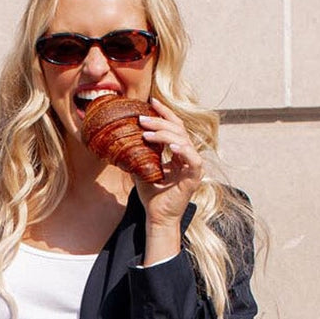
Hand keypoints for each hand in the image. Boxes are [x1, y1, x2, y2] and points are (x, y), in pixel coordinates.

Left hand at [134, 99, 203, 240]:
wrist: (157, 217)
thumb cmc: (151, 196)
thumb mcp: (142, 168)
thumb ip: (139, 153)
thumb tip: (124, 137)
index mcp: (178, 153)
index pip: (174, 127)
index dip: (164, 113)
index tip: (151, 101)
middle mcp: (188, 156)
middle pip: (178, 130)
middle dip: (160, 121)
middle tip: (142, 118)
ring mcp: (193, 166)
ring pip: (183, 140)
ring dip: (165, 134)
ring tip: (146, 132)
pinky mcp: (195, 176)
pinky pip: (192, 158)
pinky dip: (182, 150)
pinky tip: (170, 146)